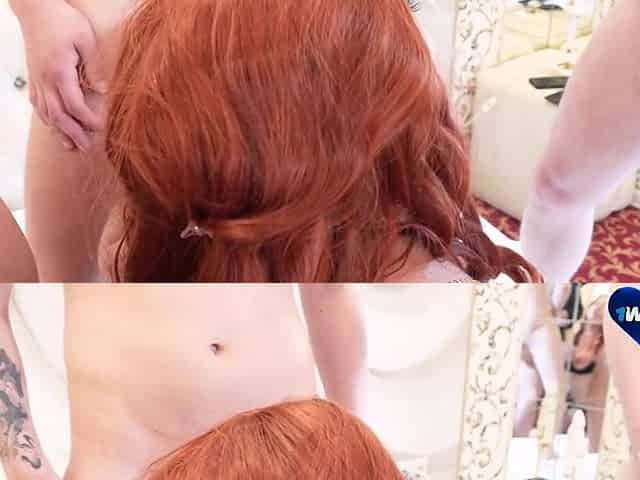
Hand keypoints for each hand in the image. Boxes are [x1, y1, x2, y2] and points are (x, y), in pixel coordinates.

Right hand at [17, 1, 104, 151]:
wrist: (36, 9)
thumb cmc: (63, 20)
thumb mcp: (86, 39)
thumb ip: (94, 67)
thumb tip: (103, 90)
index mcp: (60, 72)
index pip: (74, 105)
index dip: (88, 120)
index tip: (101, 128)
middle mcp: (45, 80)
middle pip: (59, 116)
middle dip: (73, 134)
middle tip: (86, 149)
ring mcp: (37, 80)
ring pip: (46, 113)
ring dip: (59, 131)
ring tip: (71, 146)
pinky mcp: (34, 78)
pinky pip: (38, 104)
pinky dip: (47, 119)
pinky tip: (54, 127)